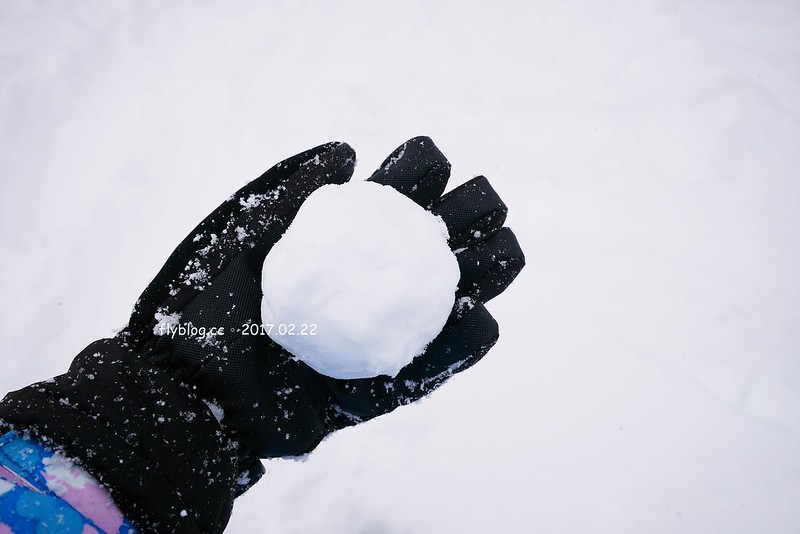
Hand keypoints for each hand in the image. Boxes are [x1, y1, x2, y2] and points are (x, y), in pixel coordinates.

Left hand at [124, 136, 523, 461]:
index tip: (426, 168)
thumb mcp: (239, 233)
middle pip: (438, 239)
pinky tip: (478, 314)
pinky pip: (436, 362)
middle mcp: (372, 280)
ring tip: (502, 249)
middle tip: (480, 206)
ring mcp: (384, 330)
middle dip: (472, 211)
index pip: (398, 193)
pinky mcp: (386, 382)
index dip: (423, 170)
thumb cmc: (200, 304)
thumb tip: (348, 154)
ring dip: (488, 268)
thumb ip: (292, 189)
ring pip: (453, 294)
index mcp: (343, 238)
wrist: (186, 388)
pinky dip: (464, 341)